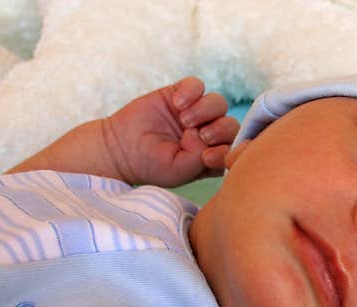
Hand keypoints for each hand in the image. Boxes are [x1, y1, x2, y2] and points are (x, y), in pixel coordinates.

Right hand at [102, 77, 238, 186]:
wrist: (121, 149)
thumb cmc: (152, 165)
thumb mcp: (179, 170)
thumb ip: (201, 159)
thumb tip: (211, 141)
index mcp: (213, 155)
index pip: (235, 148)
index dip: (229, 150)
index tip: (207, 157)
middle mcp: (208, 134)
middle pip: (231, 124)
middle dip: (220, 129)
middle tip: (200, 135)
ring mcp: (196, 113)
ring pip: (218, 103)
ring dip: (205, 110)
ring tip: (184, 120)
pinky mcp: (180, 94)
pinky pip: (197, 85)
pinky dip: (191, 92)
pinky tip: (177, 104)